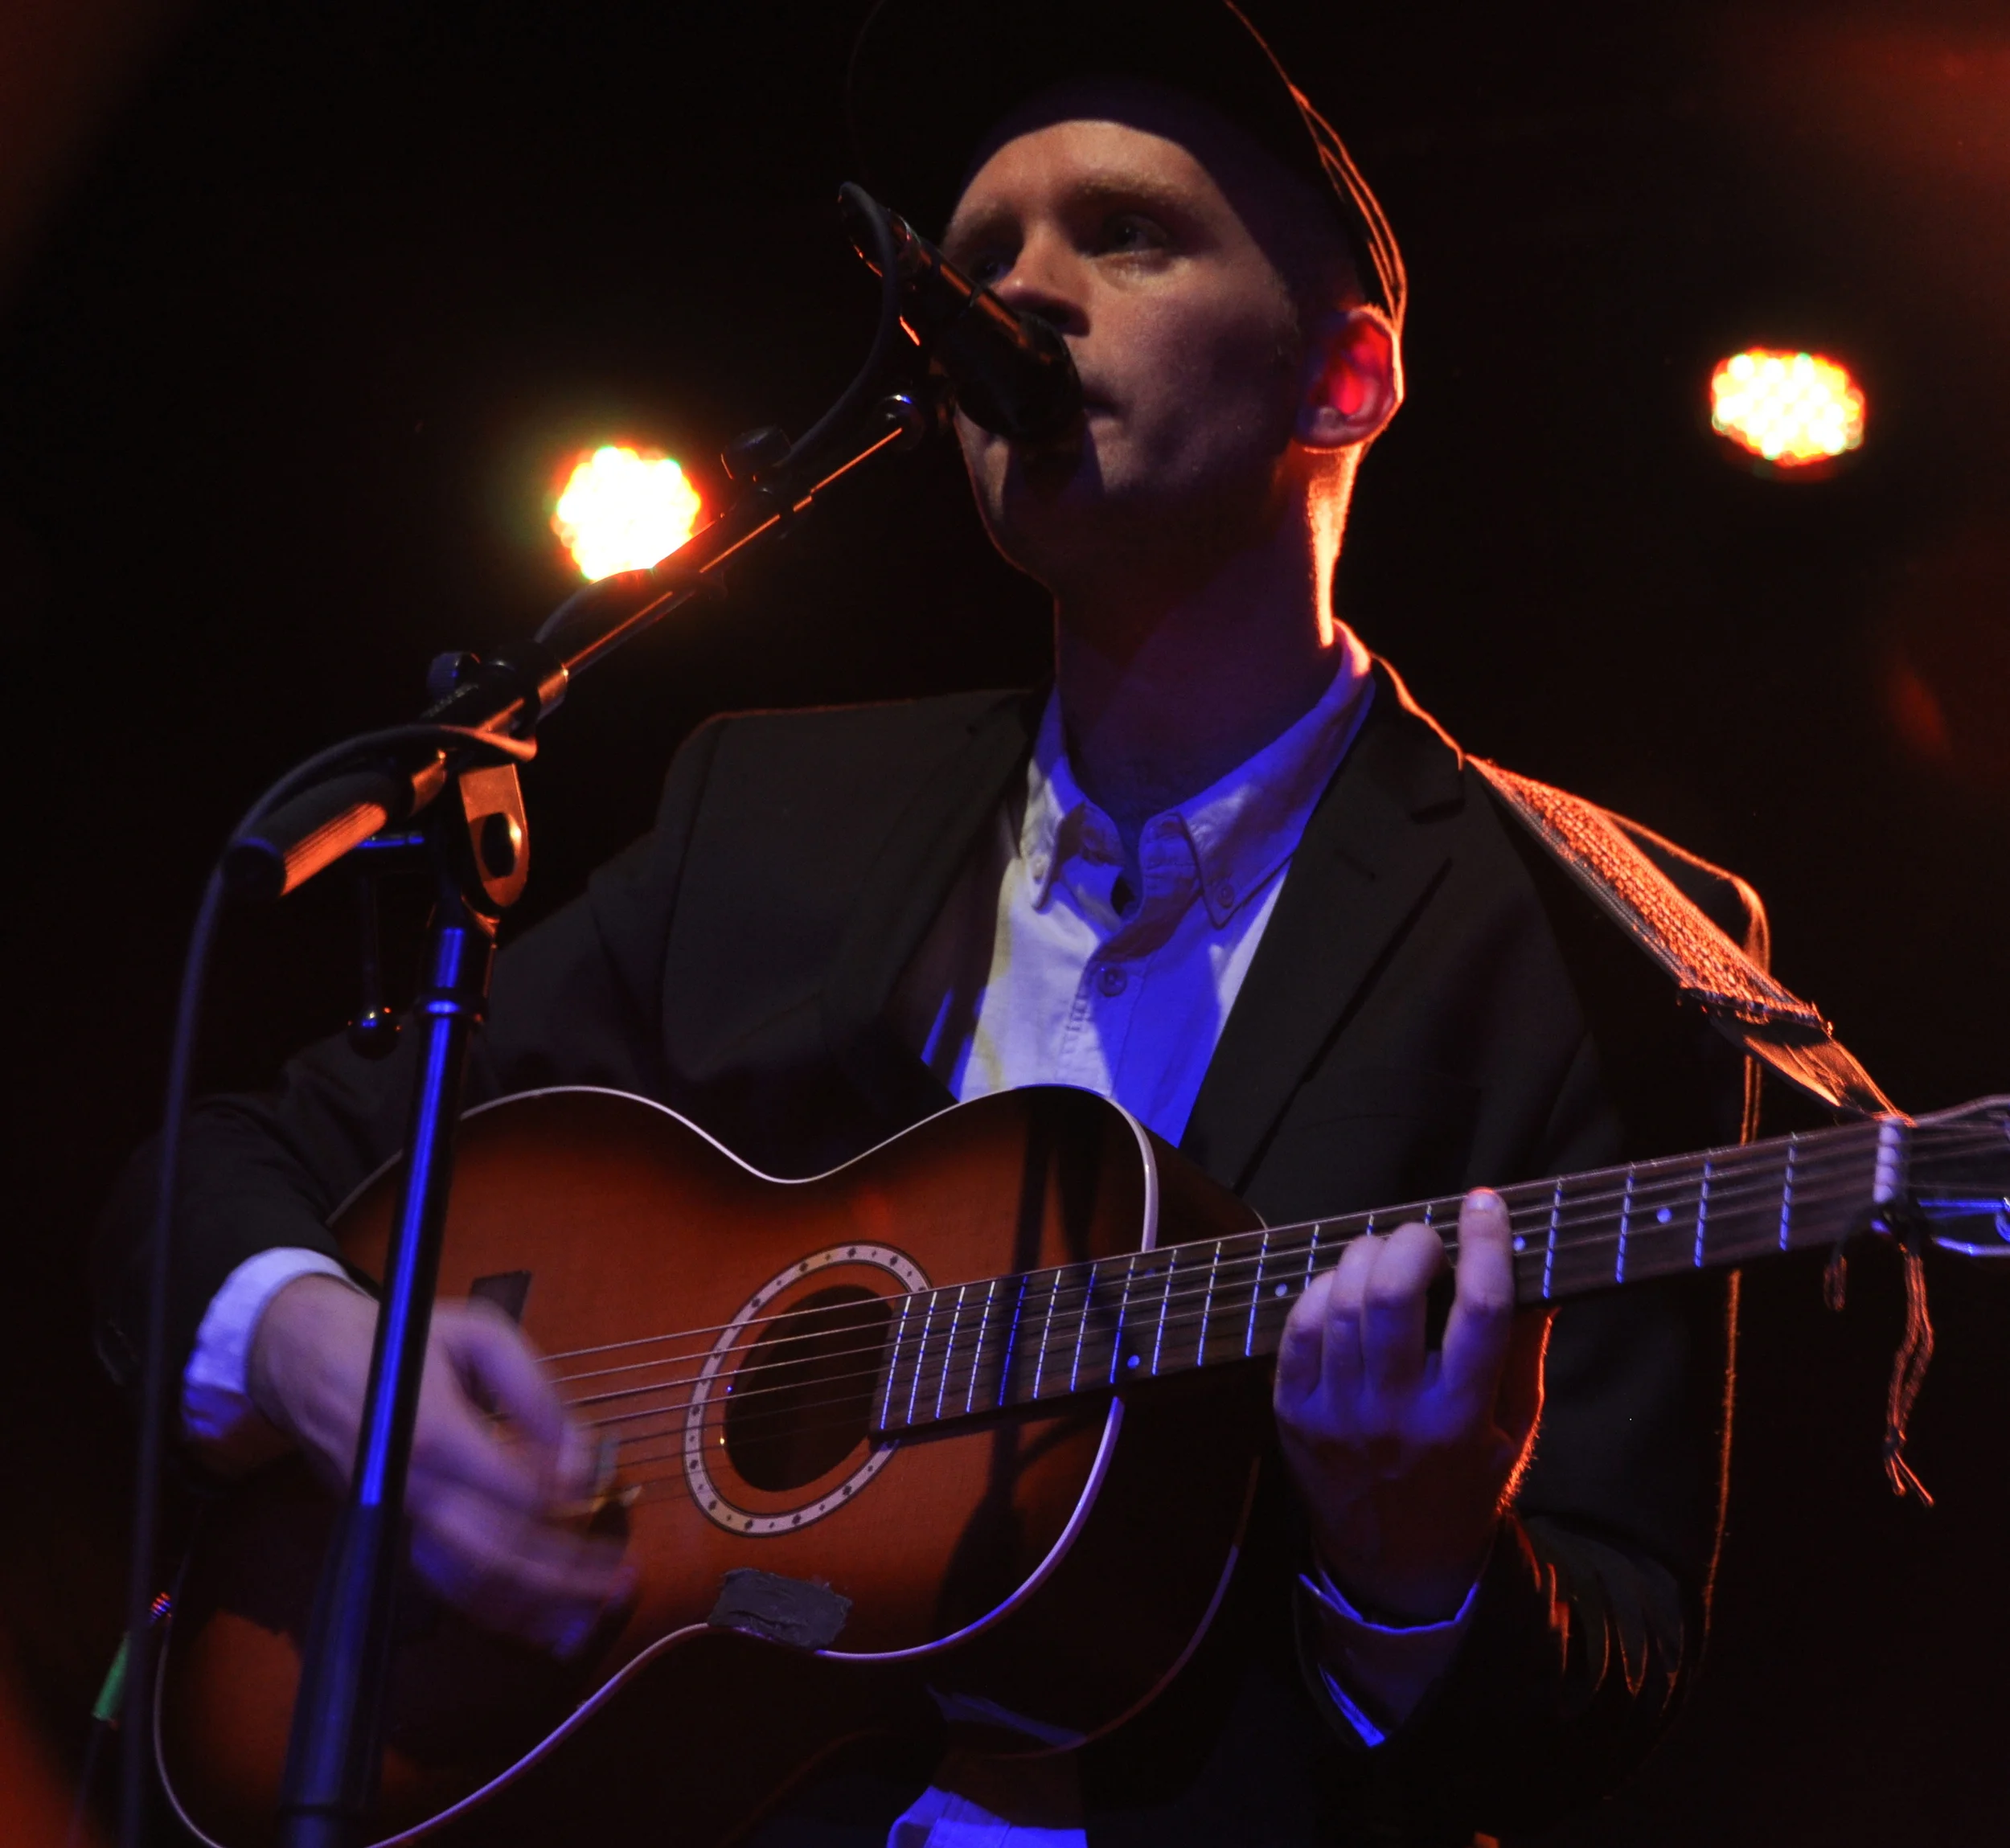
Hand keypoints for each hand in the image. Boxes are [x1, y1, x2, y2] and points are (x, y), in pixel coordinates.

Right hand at [248, 1275, 632, 1654]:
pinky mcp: (392, 1533)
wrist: (308, 1360)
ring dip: (532, 1607)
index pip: (511, 1488)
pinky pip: (445, 1582)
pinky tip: (538, 1622)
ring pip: (468, 1580)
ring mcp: (399, 1519)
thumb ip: (536, 1394)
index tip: (602, 1488)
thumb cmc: (406, 1340)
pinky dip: (493, 1608)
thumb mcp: (480, 1335)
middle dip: (563, 1574)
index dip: (563, 1496)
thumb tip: (580, 1458)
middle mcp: (412, 1488)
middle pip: (495, 1550)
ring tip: (590, 1622)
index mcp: (434, 1431)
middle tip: (622, 1579)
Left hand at [1273, 1189, 1546, 1623]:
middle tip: (1428, 1239)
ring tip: (1388, 1255)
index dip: (1486, 1245)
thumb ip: (1526, 1353)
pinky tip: (1346, 1287)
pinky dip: (1323, 1289)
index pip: (1480, 1312)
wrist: (1395, 1564)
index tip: (1486, 1204)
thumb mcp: (1516, 1432)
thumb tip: (1540, 1271)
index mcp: (1462, 1420)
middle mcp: (1395, 1416)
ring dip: (1367, 1256)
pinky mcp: (1293, 1412)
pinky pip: (1299, 1326)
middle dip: (1413, 1243)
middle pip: (1393, 1295)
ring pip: (1342, 1301)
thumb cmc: (1466, 1484)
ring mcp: (1336, 1414)